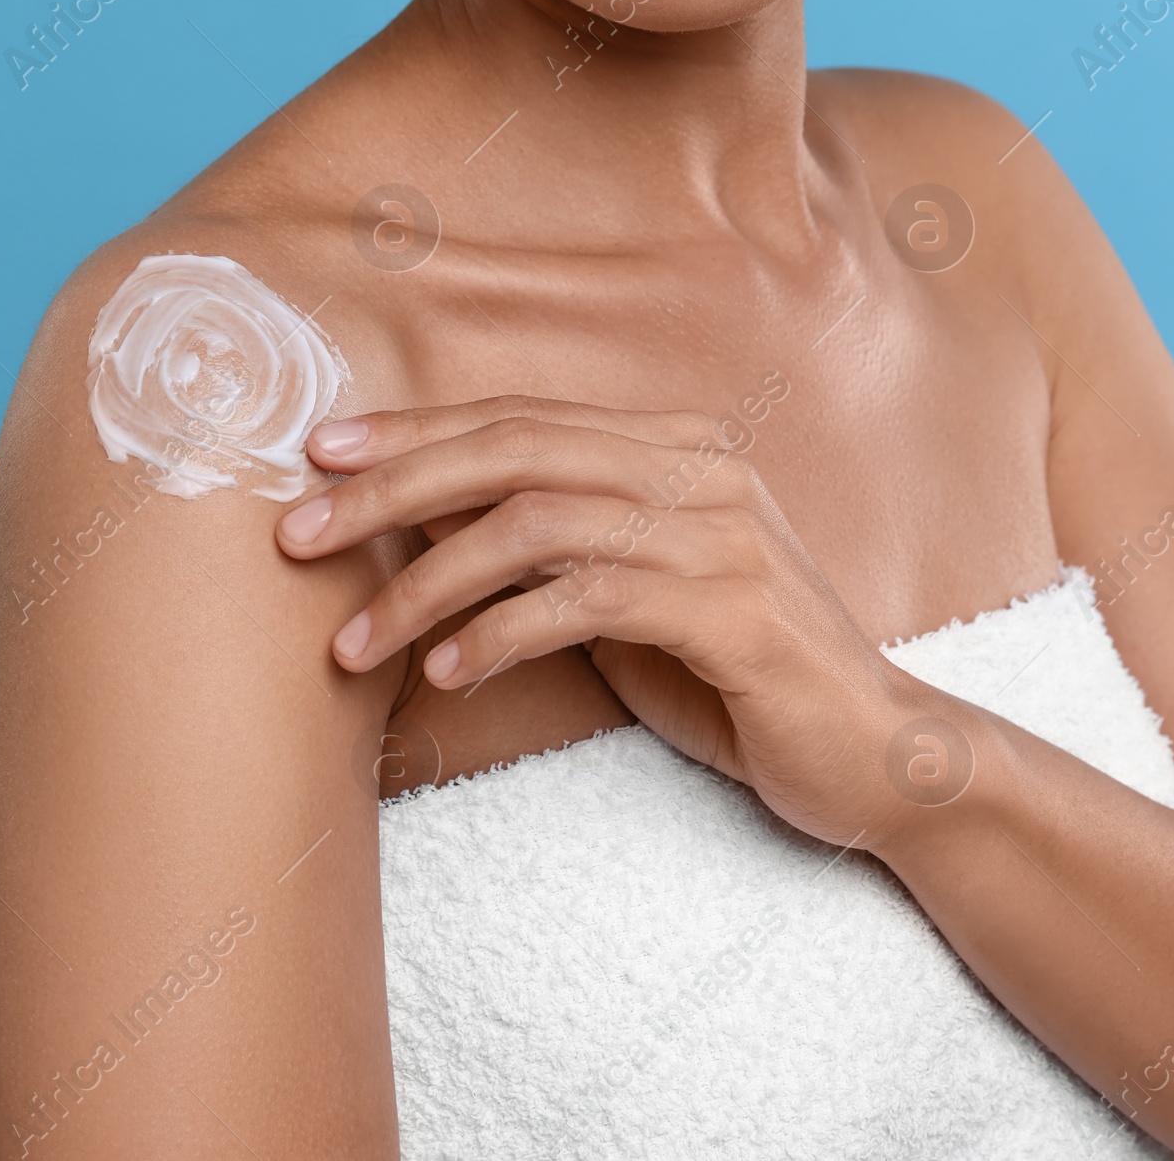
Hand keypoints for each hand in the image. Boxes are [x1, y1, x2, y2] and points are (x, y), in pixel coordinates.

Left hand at [276, 394, 929, 849]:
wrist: (873, 755)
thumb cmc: (735, 676)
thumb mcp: (629, 596)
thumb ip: (550, 550)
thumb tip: (420, 521)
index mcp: (673, 445)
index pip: (519, 418)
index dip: (413, 432)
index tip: (318, 456)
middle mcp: (699, 467)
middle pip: (516, 447)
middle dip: (394, 486)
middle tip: (301, 533)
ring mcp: (721, 531)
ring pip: (538, 520)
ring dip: (428, 581)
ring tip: (353, 642)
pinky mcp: (732, 607)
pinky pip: (590, 597)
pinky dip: (502, 631)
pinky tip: (446, 673)